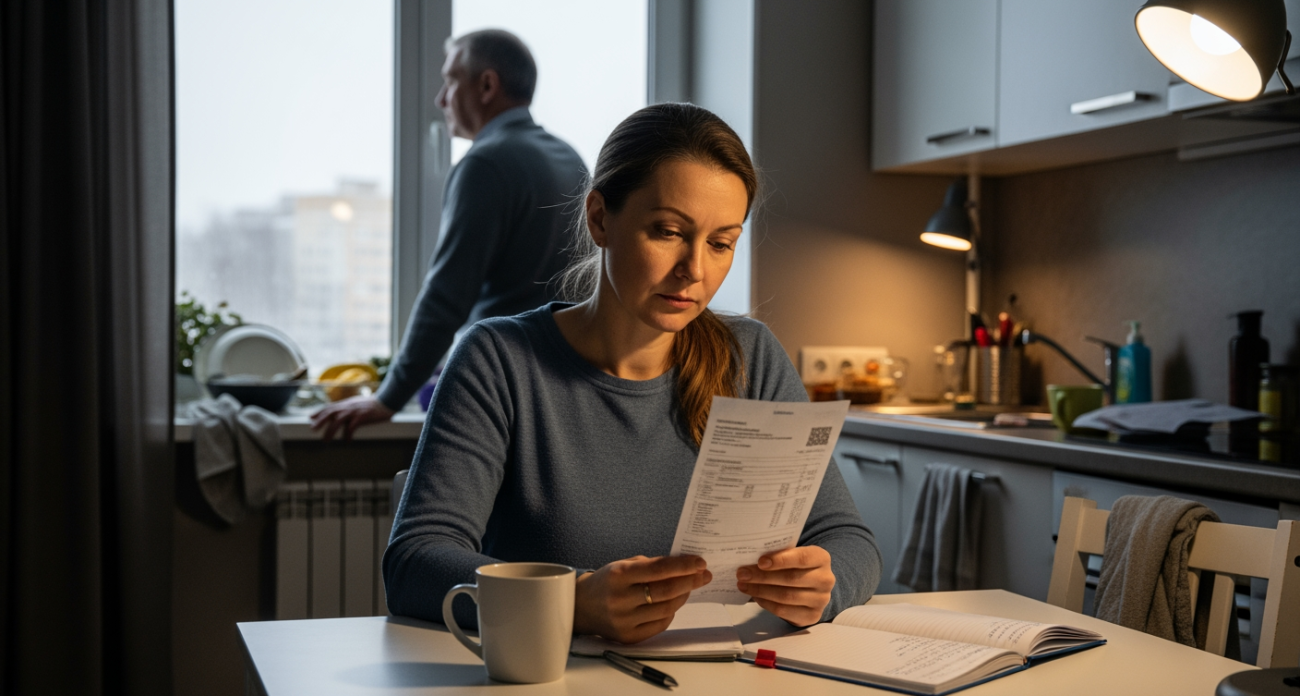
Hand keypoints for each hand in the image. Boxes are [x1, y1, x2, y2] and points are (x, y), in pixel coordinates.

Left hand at [309, 395, 394, 440]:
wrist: (386, 401)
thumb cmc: (372, 405)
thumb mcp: (357, 404)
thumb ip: (348, 408)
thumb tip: (339, 415)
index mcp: (346, 403)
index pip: (330, 407)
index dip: (319, 411)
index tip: (311, 417)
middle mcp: (348, 406)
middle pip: (330, 412)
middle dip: (321, 421)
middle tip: (312, 429)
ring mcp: (355, 411)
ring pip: (338, 420)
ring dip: (330, 431)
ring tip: (326, 441)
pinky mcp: (362, 416)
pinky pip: (351, 427)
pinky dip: (347, 435)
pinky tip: (347, 441)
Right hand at [574, 555, 711, 643]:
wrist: (580, 606)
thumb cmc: (606, 581)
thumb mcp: (623, 565)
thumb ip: (652, 565)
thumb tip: (684, 566)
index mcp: (618, 575)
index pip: (658, 569)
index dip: (683, 566)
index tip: (700, 562)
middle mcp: (620, 599)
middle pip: (666, 591)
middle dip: (690, 581)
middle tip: (704, 574)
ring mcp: (624, 621)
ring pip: (666, 609)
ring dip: (683, 596)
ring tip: (690, 587)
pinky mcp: (628, 637)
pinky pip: (660, 625)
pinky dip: (670, 612)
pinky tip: (673, 603)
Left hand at [736, 546, 834, 626]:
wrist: (813, 588)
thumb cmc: (797, 567)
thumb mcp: (794, 555)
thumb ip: (779, 554)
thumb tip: (750, 559)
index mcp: (822, 558)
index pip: (802, 558)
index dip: (780, 560)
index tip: (760, 561)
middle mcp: (825, 580)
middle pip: (791, 578)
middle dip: (763, 576)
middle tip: (742, 573)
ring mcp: (820, 600)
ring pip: (786, 596)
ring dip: (760, 590)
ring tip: (744, 585)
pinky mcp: (811, 616)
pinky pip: (783, 611)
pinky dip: (766, 603)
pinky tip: (755, 596)